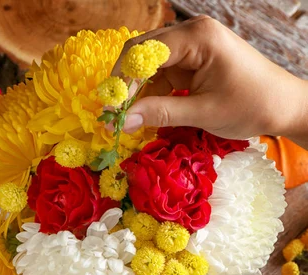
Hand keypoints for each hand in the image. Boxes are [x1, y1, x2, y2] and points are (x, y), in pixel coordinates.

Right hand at [113, 16, 307, 145]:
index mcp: (197, 38)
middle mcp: (192, 35)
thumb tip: (123, 121)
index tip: (109, 109)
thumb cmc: (251, 105)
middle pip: (143, 54)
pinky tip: (147, 115)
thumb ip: (162, 114)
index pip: (145, 52)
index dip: (123, 80)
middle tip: (113, 115)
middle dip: (126, 85)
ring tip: (127, 120)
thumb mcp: (204, 112)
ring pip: (150, 66)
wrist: (283, 106)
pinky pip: (163, 76)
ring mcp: (192, 47)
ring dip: (138, 92)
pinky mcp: (194, 62)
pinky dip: (153, 95)